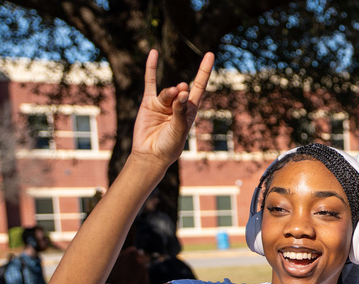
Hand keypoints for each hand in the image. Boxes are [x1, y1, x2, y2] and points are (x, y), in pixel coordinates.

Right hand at [131, 50, 214, 169]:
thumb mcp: (179, 129)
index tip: (210, 55)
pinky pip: (150, 82)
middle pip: (182, 91)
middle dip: (182, 92)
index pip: (199, 87)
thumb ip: (180, 111)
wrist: (151, 155)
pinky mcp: (149, 103)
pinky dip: (151, 68)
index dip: (204, 71)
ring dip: (169, 93)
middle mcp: (178, 105)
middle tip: (183, 91)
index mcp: (190, 111)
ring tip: (172, 95)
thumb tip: (183, 91)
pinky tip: (154, 53)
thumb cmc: (169, 145)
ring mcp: (163, 103)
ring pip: (167, 92)